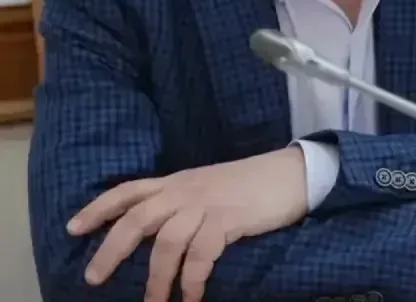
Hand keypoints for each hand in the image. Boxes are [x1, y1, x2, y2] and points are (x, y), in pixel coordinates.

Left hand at [67, 147, 306, 301]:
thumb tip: (161, 231)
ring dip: (157, 278)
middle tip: (94, 277)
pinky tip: (192, 297)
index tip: (73, 228)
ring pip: (166, 242)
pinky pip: (201, 255)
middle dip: (111, 249)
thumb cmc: (255, 183)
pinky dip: (193, 280)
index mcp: (179, 180)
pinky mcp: (229, 220)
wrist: (295, 173)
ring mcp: (207, 204)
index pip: (129, 190)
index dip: (99, 208)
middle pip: (137, 219)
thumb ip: (186, 201)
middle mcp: (186, 190)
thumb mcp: (212, 185)